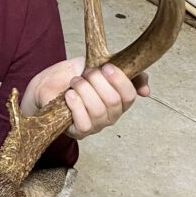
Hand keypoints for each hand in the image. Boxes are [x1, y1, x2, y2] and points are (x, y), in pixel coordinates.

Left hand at [22, 57, 149, 139]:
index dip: (119, 80)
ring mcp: (97, 125)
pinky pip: (84, 123)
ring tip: (75, 82)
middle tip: (86, 73)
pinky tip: (69, 95)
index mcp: (120, 100)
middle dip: (97, 82)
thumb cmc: (76, 75)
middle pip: (113, 101)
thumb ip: (126, 71)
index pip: (130, 95)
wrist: (49, 82)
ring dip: (84, 91)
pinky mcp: (80, 132)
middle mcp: (112, 115)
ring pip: (98, 111)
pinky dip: (76, 105)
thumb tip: (146, 90)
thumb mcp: (102, 65)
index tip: (106, 67)